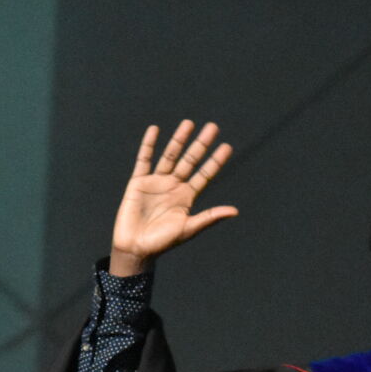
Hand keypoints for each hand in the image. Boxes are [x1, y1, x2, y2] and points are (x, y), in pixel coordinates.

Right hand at [108, 120, 237, 275]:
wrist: (135, 248)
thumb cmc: (162, 242)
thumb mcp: (188, 228)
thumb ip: (209, 217)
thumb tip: (234, 211)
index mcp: (187, 197)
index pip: (204, 174)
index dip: (215, 161)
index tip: (227, 146)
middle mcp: (173, 186)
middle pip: (190, 160)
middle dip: (201, 144)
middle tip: (213, 127)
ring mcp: (156, 182)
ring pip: (170, 156)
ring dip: (179, 140)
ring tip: (189, 123)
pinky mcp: (138, 182)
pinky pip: (144, 159)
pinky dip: (149, 145)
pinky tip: (155, 130)